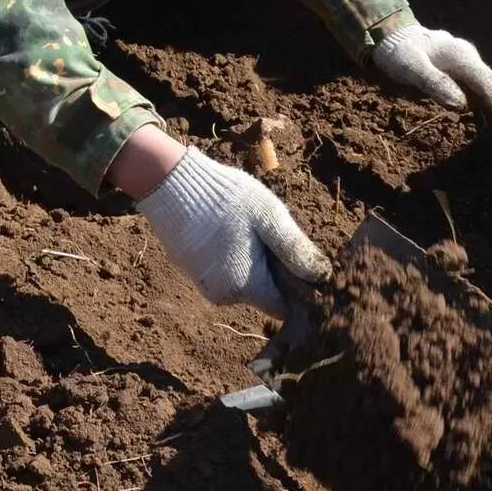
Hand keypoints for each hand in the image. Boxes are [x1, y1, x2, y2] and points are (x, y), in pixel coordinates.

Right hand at [134, 148, 330, 317]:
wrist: (170, 182)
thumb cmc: (224, 197)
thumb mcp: (269, 216)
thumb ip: (295, 249)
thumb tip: (321, 277)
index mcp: (247, 286)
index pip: (283, 307)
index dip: (296, 290)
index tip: (297, 262)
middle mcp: (224, 296)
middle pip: (263, 295)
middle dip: (272, 272)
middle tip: (269, 235)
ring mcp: (205, 285)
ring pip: (243, 283)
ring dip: (251, 263)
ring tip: (245, 229)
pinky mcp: (192, 272)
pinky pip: (223, 273)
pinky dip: (231, 257)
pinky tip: (228, 230)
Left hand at [371, 25, 491, 132]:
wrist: (392, 35)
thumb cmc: (399, 52)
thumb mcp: (410, 67)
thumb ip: (433, 82)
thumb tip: (461, 105)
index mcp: (461, 56)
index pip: (487, 83)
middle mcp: (469, 58)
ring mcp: (467, 63)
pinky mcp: (462, 70)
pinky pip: (483, 87)